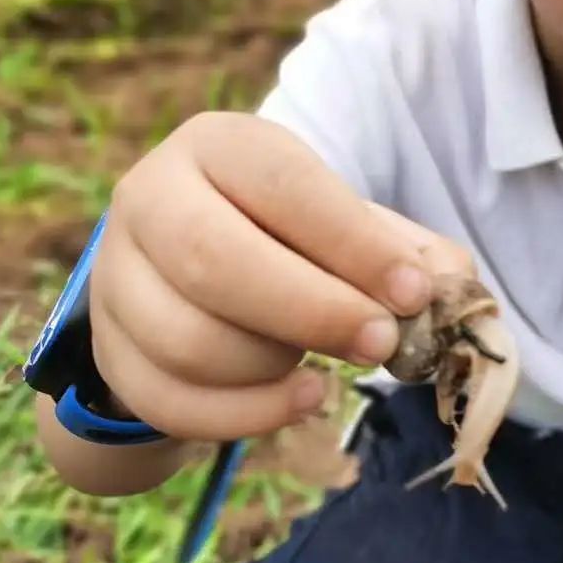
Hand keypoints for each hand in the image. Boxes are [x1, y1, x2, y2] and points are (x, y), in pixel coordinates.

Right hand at [90, 111, 473, 442]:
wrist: (189, 271)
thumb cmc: (287, 236)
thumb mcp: (343, 223)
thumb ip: (405, 251)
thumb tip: (453, 290)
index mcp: (218, 145)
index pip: (283, 183)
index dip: (352, 242)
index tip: (412, 292)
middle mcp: (150, 197)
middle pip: (213, 260)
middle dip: (312, 311)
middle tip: (382, 343)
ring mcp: (117, 276)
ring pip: (186, 340)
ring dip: (274, 365)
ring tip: (323, 363)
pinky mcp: (108, 349)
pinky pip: (168, 402)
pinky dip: (245, 417)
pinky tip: (302, 399)